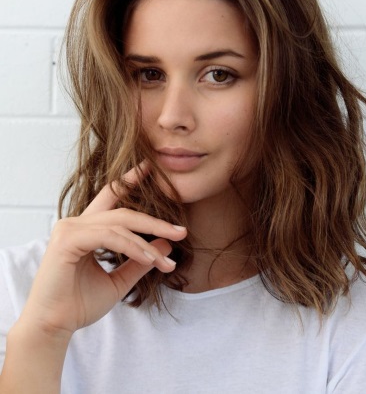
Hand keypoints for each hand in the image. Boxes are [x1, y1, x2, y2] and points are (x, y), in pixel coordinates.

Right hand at [20, 163, 186, 336]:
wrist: (55, 327)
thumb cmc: (80, 304)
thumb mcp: (119, 280)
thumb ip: (140, 261)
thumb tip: (166, 244)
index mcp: (86, 228)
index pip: (110, 197)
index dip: (129, 180)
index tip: (150, 167)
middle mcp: (76, 223)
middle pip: (123, 212)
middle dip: (154, 222)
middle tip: (181, 231)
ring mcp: (70, 228)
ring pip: (120, 224)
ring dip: (148, 242)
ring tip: (167, 262)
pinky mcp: (68, 239)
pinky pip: (110, 236)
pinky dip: (133, 247)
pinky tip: (150, 259)